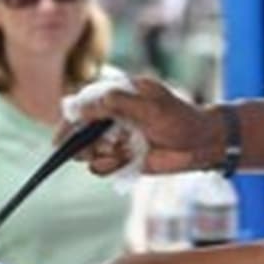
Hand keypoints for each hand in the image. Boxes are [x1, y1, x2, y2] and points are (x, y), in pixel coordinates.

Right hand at [59, 76, 219, 175]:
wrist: (200, 145)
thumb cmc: (180, 119)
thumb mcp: (150, 107)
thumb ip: (117, 104)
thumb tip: (84, 106)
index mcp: (117, 95)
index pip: (83, 104)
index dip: (70, 120)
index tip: (62, 136)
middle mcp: (112, 117)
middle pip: (79, 131)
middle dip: (82, 142)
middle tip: (96, 148)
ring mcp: (115, 138)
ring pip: (87, 152)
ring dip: (99, 155)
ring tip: (120, 152)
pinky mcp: (120, 159)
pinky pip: (101, 167)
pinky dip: (109, 167)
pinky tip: (127, 161)